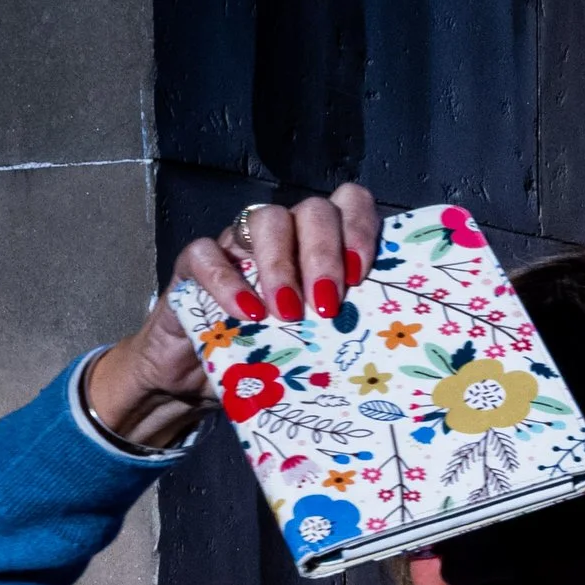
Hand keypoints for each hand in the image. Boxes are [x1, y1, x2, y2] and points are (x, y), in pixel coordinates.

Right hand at [83, 184, 381, 449]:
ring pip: (265, 220)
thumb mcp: (318, 347)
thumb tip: (390, 351)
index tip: (361, 275)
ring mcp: (239, 244)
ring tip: (288, 314)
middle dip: (325, 256)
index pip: (350, 205)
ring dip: (282, 267)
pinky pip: (207, 253)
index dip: (360, 228)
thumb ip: (348, 331)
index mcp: (322, 246)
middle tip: (326, 307)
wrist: (199, 379)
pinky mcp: (194, 264)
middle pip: (312, 211)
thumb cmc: (274, 360)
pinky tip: (246, 314)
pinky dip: (228, 282)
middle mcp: (285, 235)